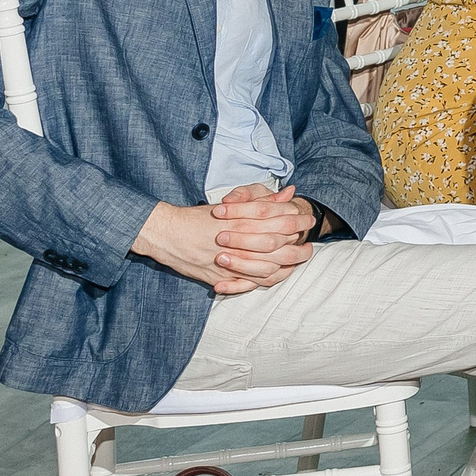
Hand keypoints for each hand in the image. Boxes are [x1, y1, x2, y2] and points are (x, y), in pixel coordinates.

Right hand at [132, 192, 313, 294]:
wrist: (166, 233)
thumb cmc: (198, 218)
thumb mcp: (230, 205)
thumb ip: (261, 200)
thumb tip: (288, 193)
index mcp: (237, 219)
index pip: (275, 219)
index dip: (295, 219)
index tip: (308, 220)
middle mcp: (234, 239)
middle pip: (276, 244)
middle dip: (297, 245)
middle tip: (310, 245)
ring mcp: (227, 260)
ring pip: (266, 266)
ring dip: (287, 265)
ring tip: (299, 260)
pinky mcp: (220, 275)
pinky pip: (249, 282)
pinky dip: (265, 279)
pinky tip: (277, 275)